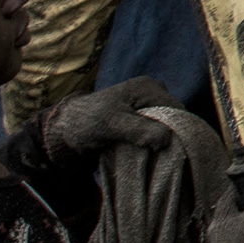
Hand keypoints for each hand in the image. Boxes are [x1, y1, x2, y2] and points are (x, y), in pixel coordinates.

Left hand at [37, 78, 176, 163]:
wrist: (66, 130)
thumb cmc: (86, 122)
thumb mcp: (112, 125)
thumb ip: (139, 130)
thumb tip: (166, 139)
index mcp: (148, 87)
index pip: (177, 110)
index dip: (176, 130)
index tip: (166, 150)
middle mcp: (153, 92)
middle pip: (174, 118)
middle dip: (168, 136)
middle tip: (156, 155)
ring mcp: (147, 104)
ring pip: (166, 126)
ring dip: (160, 141)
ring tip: (148, 154)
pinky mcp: (142, 117)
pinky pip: (156, 130)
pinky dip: (153, 142)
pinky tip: (145, 152)